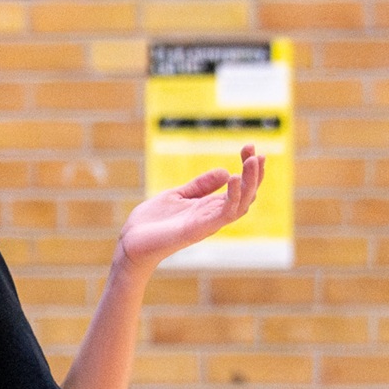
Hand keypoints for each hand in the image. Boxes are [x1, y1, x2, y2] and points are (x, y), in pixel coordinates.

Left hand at [116, 145, 264, 275]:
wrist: (131, 241)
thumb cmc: (152, 221)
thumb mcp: (177, 195)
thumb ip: (199, 186)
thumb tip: (224, 171)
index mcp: (209, 207)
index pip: (238, 187)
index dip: (247, 169)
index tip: (249, 147)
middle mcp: (213, 215)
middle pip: (246, 195)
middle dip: (254, 173)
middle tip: (256, 152)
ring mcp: (208, 223)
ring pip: (241, 204)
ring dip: (250, 182)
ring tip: (252, 161)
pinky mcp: (198, 229)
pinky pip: (224, 214)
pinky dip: (233, 196)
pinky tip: (233, 177)